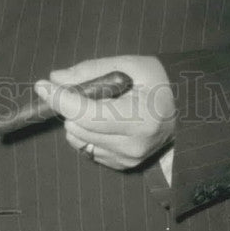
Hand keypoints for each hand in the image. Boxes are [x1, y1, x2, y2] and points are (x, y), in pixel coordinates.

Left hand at [34, 56, 175, 170]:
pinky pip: (87, 149)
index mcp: (140, 117)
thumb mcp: (130, 64)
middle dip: (72, 105)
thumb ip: (92, 70)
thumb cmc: (159, 80)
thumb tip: (55, 78)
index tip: (43, 85)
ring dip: (77, 119)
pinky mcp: (124, 166)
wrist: (186, 107)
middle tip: (86, 89)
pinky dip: (87, 132)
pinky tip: (105, 119)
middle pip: (78, 127)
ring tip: (100, 104)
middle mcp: (134, 144)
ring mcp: (128, 159)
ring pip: (78, 139)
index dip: (61, 98)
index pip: (87, 113)